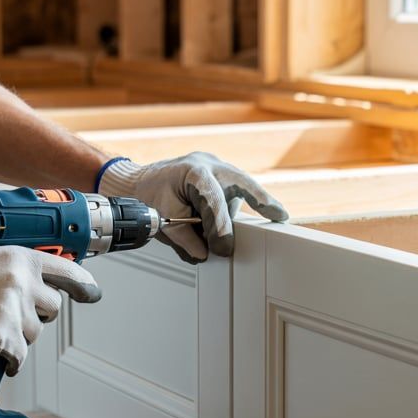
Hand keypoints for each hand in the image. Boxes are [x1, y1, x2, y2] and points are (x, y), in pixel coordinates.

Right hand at [0, 240, 100, 374]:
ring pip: (35, 333)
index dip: (83, 284)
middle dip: (36, 315)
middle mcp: (23, 282)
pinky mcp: (2, 335)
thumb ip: (10, 271)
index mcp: (20, 258)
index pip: (66, 269)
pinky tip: (5, 360)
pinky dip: (12, 361)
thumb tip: (27, 289)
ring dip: (18, 336)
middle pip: (52, 307)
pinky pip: (20, 355)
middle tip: (14, 316)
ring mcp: (14, 310)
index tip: (91, 294)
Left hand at [99, 152, 288, 262]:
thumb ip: (185, 239)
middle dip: (262, 199)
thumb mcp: (162, 221)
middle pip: (241, 181)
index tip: (224, 248)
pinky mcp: (218, 175)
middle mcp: (207, 164)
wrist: (137, 183)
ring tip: (262, 218)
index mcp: (192, 171)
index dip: (221, 227)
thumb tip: (205, 253)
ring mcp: (214, 166)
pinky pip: (235, 188)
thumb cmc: (148, 197)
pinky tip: (258, 212)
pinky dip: (243, 202)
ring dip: (249, 204)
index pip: (213, 200)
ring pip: (240, 186)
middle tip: (280, 215)